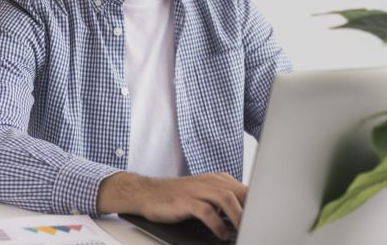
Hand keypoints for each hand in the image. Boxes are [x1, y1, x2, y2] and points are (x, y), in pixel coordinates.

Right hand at [98, 172, 246, 240]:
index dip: (258, 205)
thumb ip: (225, 201)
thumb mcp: (204, 194)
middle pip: (239, 192)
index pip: (245, 190)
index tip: (267, 219)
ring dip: (238, 216)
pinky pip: (206, 211)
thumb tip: (248, 216)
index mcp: (217, 179)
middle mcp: (209, 182)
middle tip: (260, 225)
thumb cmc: (177, 197)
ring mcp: (196, 190)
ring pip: (225, 199)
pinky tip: (221, 234)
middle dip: (253, 210)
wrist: (147, 192)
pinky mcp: (185, 201)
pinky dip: (217, 224)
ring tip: (245, 231)